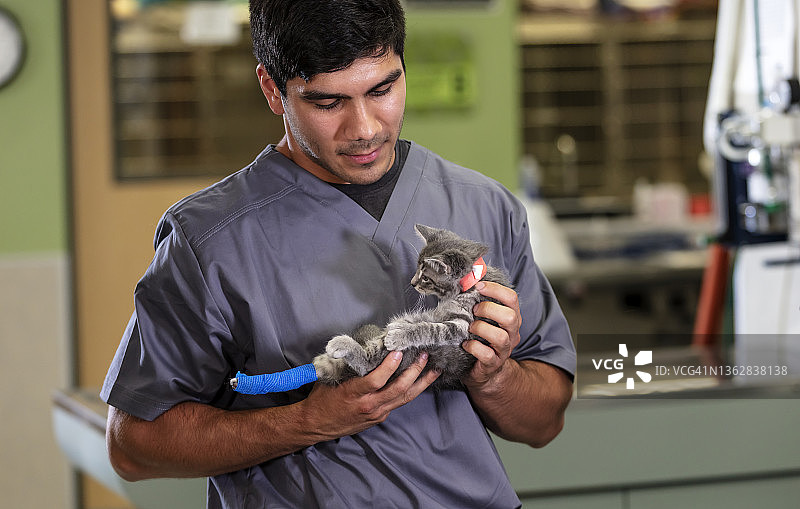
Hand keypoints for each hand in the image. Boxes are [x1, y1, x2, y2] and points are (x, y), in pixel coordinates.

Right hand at [300, 350, 439, 439]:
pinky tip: (420, 381)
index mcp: (353, 394)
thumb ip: (350, 366)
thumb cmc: (322, 399)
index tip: (398, 351)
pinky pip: (399, 402)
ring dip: (421, 382)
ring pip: (405, 398)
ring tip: (434, 368)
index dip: (389, 366)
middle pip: (398, 389)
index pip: (376, 381)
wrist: (315, 425)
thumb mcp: (331, 378)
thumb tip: (367, 348)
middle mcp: (368, 406)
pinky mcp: (380, 417)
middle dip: (414, 371)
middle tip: (424, 355)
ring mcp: (376, 413)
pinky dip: (411, 390)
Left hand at [462, 281, 521, 389]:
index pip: (512, 298)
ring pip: (500, 337)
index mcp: (511, 317)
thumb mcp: (483, 317)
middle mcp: (512, 333)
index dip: (495, 289)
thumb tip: (469, 275)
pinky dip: (474, 347)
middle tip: (474, 310)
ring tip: (470, 328)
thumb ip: (479, 298)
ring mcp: (504, 350)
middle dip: (489, 309)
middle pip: (511, 317)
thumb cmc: (481, 337)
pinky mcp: (493, 364)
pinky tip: (465, 344)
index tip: (478, 286)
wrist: (485, 370)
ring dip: (481, 328)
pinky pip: (487, 355)